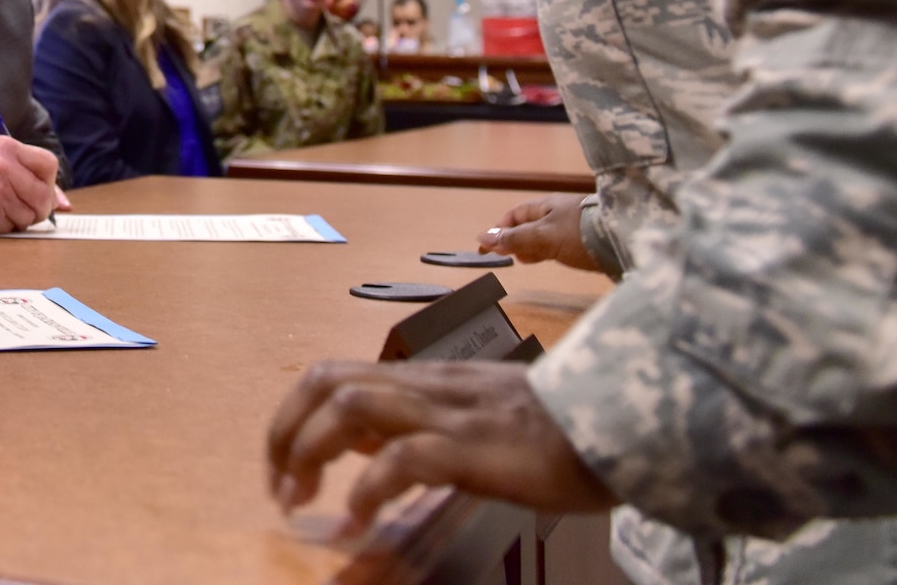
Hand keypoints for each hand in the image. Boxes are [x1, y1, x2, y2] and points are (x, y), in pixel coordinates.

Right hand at [0, 135, 71, 233]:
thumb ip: (28, 176)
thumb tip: (63, 204)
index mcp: (5, 146)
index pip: (49, 164)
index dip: (49, 183)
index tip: (39, 191)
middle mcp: (2, 164)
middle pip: (44, 194)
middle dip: (37, 208)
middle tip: (19, 207)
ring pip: (30, 215)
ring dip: (18, 219)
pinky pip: (12, 228)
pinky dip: (3, 228)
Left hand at [267, 360, 614, 535]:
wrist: (618, 423)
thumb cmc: (549, 427)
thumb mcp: (466, 414)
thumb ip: (411, 419)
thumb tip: (354, 439)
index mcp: (422, 380)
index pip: (331, 374)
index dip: (291, 418)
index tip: (281, 469)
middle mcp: (425, 387)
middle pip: (325, 380)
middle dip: (285, 431)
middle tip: (278, 487)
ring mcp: (449, 413)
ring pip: (352, 404)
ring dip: (310, 452)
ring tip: (300, 502)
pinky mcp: (475, 448)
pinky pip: (406, 458)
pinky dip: (368, 489)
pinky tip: (356, 522)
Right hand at [476, 194, 599, 271]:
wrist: (625, 241)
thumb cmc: (580, 234)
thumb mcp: (543, 237)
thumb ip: (514, 239)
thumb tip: (483, 237)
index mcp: (546, 206)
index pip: (515, 215)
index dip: (499, 230)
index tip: (487, 248)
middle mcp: (558, 214)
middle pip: (528, 225)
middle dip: (513, 239)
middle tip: (504, 257)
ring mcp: (573, 227)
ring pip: (542, 236)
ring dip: (529, 247)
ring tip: (522, 260)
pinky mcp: (585, 242)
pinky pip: (556, 245)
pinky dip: (544, 252)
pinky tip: (544, 259)